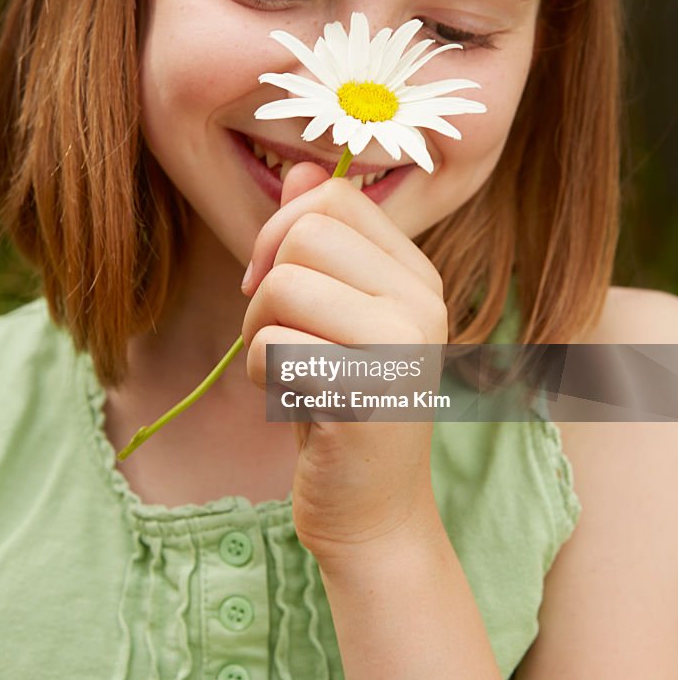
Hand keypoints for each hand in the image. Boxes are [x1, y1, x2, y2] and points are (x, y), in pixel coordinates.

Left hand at [241, 162, 448, 564]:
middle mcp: (422, 300)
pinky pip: (274, 348)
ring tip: (286, 371)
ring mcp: (404, 347)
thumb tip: (300, 169)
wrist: (371, 510)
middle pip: (303, 233)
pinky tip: (296, 404)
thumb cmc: (340, 404)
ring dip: (258, 332)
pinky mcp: (371, 395)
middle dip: (263, 284)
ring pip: (282, 286)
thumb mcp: (331, 315)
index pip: (334, 194)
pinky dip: (263, 377)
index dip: (280, 227)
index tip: (270, 280)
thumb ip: (321, 242)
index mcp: (415, 274)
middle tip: (276, 335)